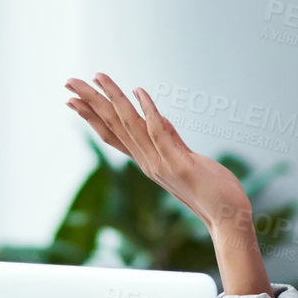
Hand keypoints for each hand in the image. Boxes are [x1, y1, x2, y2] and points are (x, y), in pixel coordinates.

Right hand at [64, 74, 253, 244]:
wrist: (228, 220)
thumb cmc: (211, 193)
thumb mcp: (184, 161)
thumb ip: (170, 141)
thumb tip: (157, 119)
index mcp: (147, 162)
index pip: (112, 136)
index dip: (91, 117)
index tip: (72, 99)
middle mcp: (148, 163)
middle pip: (113, 127)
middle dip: (90, 102)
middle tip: (69, 81)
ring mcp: (161, 164)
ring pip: (130, 126)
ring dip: (113, 99)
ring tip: (98, 77)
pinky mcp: (179, 165)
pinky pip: (160, 133)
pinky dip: (149, 111)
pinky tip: (140, 92)